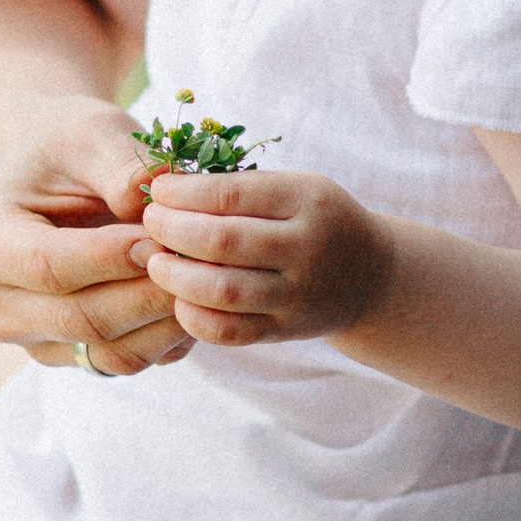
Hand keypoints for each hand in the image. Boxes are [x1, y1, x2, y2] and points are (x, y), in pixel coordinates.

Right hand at [0, 97, 190, 374]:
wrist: (59, 180)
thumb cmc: (73, 148)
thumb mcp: (92, 132)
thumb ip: (120, 161)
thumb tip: (151, 193)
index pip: (50, 268)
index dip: (115, 257)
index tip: (166, 235)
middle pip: (85, 319)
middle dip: (152, 290)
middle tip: (204, 259)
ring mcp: (37, 343)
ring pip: (114, 353)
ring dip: (169, 320)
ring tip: (206, 275)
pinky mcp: (77, 359)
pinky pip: (132, 361)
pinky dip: (171, 335)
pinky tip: (195, 294)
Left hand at [140, 168, 392, 346]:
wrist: (370, 276)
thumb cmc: (316, 221)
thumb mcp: (296, 188)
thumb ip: (241, 189)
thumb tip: (165, 189)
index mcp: (307, 200)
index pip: (230, 194)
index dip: (182, 193)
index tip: (158, 190)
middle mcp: (307, 248)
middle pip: (221, 242)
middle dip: (172, 230)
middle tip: (150, 223)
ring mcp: (298, 295)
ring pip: (222, 291)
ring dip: (175, 276)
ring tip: (155, 261)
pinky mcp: (286, 330)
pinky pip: (230, 332)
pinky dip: (195, 318)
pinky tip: (179, 299)